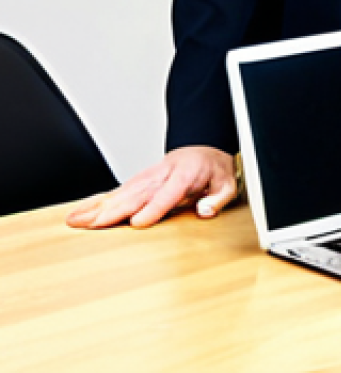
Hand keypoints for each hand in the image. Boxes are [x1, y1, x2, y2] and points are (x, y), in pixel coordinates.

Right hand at [66, 146, 236, 228]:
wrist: (206, 150)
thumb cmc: (215, 170)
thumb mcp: (228, 184)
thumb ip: (219, 198)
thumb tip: (206, 210)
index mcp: (187, 174)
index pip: (169, 192)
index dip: (153, 207)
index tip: (137, 223)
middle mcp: (163, 173)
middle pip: (137, 193)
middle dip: (114, 209)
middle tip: (91, 225)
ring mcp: (150, 176)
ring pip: (122, 191)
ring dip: (99, 206)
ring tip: (77, 220)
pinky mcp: (141, 180)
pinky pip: (119, 191)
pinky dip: (100, 202)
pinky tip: (84, 213)